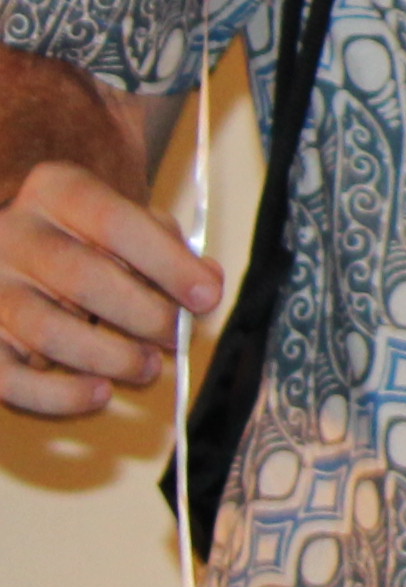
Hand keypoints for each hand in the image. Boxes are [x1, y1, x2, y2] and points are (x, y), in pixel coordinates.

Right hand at [0, 161, 220, 418]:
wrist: (24, 254)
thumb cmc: (93, 242)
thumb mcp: (131, 226)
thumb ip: (171, 249)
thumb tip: (206, 283)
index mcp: (56, 191)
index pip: (116, 222)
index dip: (168, 263)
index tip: (206, 297)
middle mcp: (12, 233)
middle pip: (83, 278)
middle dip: (144, 315)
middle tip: (175, 337)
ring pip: (48, 330)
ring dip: (111, 357)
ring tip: (147, 366)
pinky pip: (9, 379)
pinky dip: (59, 395)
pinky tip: (100, 393)